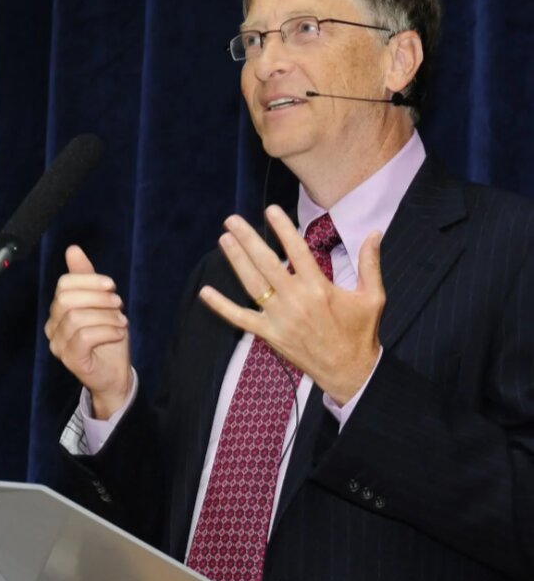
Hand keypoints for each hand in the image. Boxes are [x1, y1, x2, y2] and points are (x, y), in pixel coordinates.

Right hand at [44, 245, 131, 418]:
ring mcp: (58, 345)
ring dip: (106, 316)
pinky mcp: (71, 359)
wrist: (114, 374)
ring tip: (122, 321)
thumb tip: (72, 249)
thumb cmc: (107, 338)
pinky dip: (106, 331)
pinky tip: (119, 333)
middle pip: (66, 299)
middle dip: (98, 297)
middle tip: (118, 304)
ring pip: (77, 318)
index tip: (111, 285)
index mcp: (58, 310)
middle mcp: (53, 327)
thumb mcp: (100, 303)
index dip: (89, 281)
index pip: (64, 284)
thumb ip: (86, 278)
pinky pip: (83, 337)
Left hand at [200, 205, 384, 404]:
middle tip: (231, 220)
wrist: (349, 371)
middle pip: (267, 263)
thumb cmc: (361, 332)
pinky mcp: (269, 334)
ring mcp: (280, 317)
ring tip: (224, 240)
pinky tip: (205, 292)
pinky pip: (241, 318)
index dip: (282, 228)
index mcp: (319, 287)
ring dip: (236, 261)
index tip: (270, 210)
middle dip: (248, 239)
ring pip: (253, 284)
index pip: (297, 250)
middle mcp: (296, 300)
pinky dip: (221, 306)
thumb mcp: (372, 296)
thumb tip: (374, 232)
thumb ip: (370, 263)